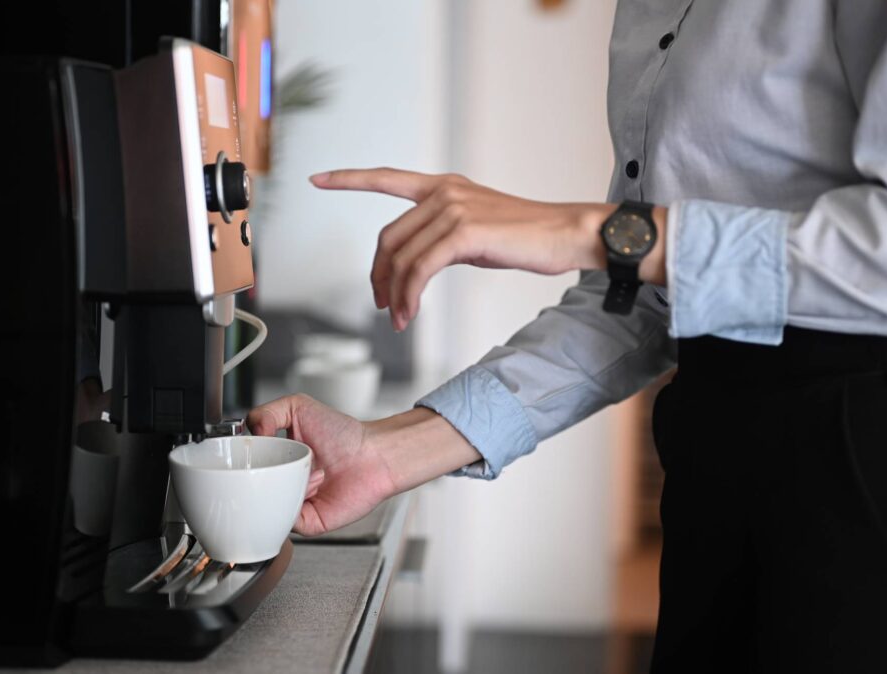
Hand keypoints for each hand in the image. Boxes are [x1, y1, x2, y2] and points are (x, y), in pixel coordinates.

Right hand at [247, 395, 482, 535]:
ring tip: (301, 471)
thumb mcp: (298, 407)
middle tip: (264, 466)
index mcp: (278, 461)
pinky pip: (286, 522)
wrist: (373, 455)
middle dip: (251, 481)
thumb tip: (249, 431)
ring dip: (277, 491)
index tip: (239, 456)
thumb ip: (267, 412)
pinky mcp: (308, 522)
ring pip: (267, 508)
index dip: (239, 465)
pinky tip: (311, 486)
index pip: (246, 469)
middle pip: (251, 492)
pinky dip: (292, 506)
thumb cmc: (344, 434)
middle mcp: (284, 484)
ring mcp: (294, 504)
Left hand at [312, 168, 656, 330]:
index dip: (349, 178)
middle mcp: (444, 191)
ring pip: (401, 258)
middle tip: (381, 305)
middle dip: (377, 276)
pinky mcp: (464, 232)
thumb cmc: (528, 237)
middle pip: (388, 237)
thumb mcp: (477, 232)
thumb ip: (444, 237)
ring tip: (399, 318)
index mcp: (444, 186)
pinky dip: (410, 296)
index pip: (387, 178)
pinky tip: (411, 313)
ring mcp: (453, 209)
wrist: (567, 234)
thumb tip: (420, 265)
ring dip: (394, 295)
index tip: (318, 179)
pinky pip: (420, 270)